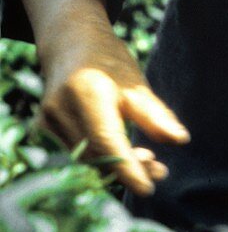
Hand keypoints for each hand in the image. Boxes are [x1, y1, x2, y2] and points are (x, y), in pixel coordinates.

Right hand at [37, 24, 189, 195]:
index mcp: (86, 92)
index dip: (128, 168)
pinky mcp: (42, 131)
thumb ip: (155, 114)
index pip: (106, 141)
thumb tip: (181, 140)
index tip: (149, 187)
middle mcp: (60, 110)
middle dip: (128, 169)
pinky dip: (99, 160)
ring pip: (86, 159)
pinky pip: (74, 155)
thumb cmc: (108, 62)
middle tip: (160, 171)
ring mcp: (46, 122)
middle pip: (96, 155)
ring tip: (149, 161)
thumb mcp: (135, 83)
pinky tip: (122, 158)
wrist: (70, 44)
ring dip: (116, 168)